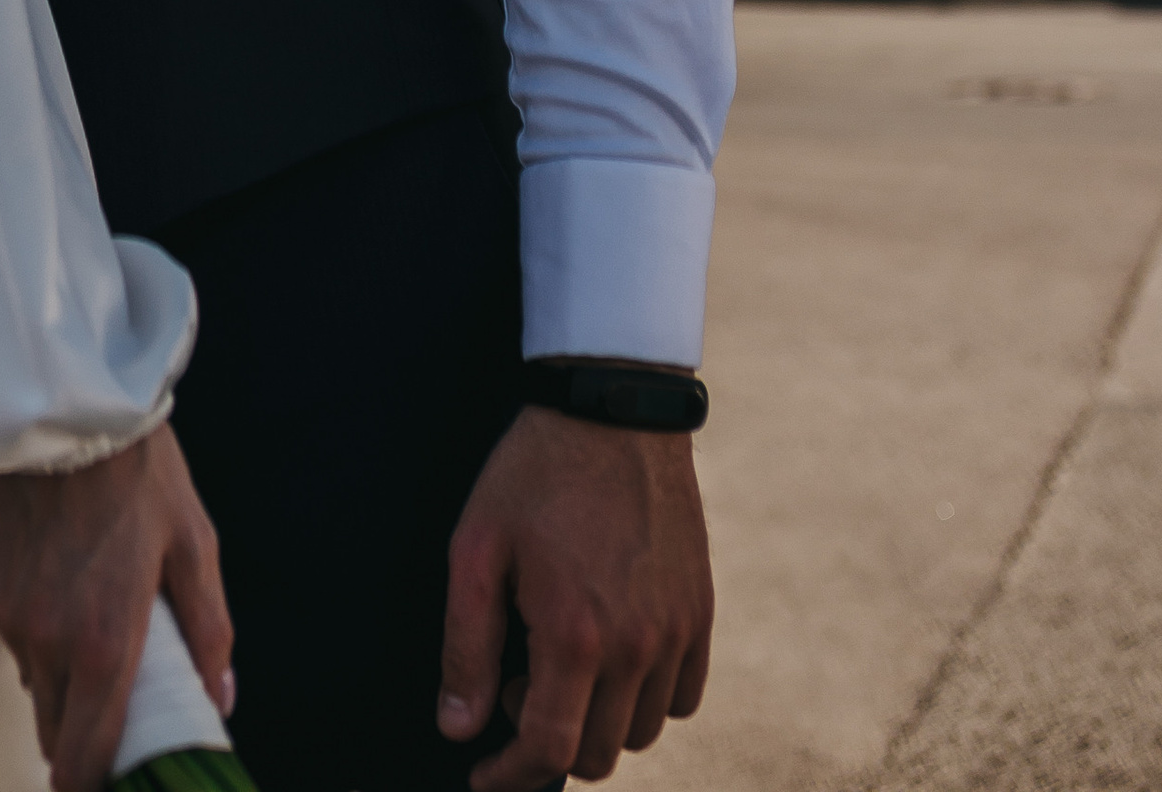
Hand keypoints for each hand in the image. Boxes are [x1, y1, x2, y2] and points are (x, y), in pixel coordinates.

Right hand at [0, 423, 231, 791]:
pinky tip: (65, 588)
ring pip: (37, 685)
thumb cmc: (138, 468)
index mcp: (106, 644)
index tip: (112, 785)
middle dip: (85, 738)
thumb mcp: (194, 545)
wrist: (64, 402)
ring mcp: (11, 619)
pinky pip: (15, 640)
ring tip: (97, 628)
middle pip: (58, 735)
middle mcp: (49, 643)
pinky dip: (39, 635)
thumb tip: (220, 697)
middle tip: (118, 709)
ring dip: (64, 682)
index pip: (87, 759)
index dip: (96, 786)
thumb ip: (208, 632)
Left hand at [440, 408, 712, 787]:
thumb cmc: (533, 473)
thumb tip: (459, 728)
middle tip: (518, 685)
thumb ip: (466, 647)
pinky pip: (683, 696)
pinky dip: (648, 698)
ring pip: (642, 731)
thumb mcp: (477, 549)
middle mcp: (637, 645)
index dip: (510, 776)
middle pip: (597, 754)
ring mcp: (677, 630)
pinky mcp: (702, 611)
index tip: (483, 775)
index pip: (549, 751)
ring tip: (564, 662)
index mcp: (574, 634)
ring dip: (597, 721)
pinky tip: (613, 656)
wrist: (613, 407)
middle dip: (548, 742)